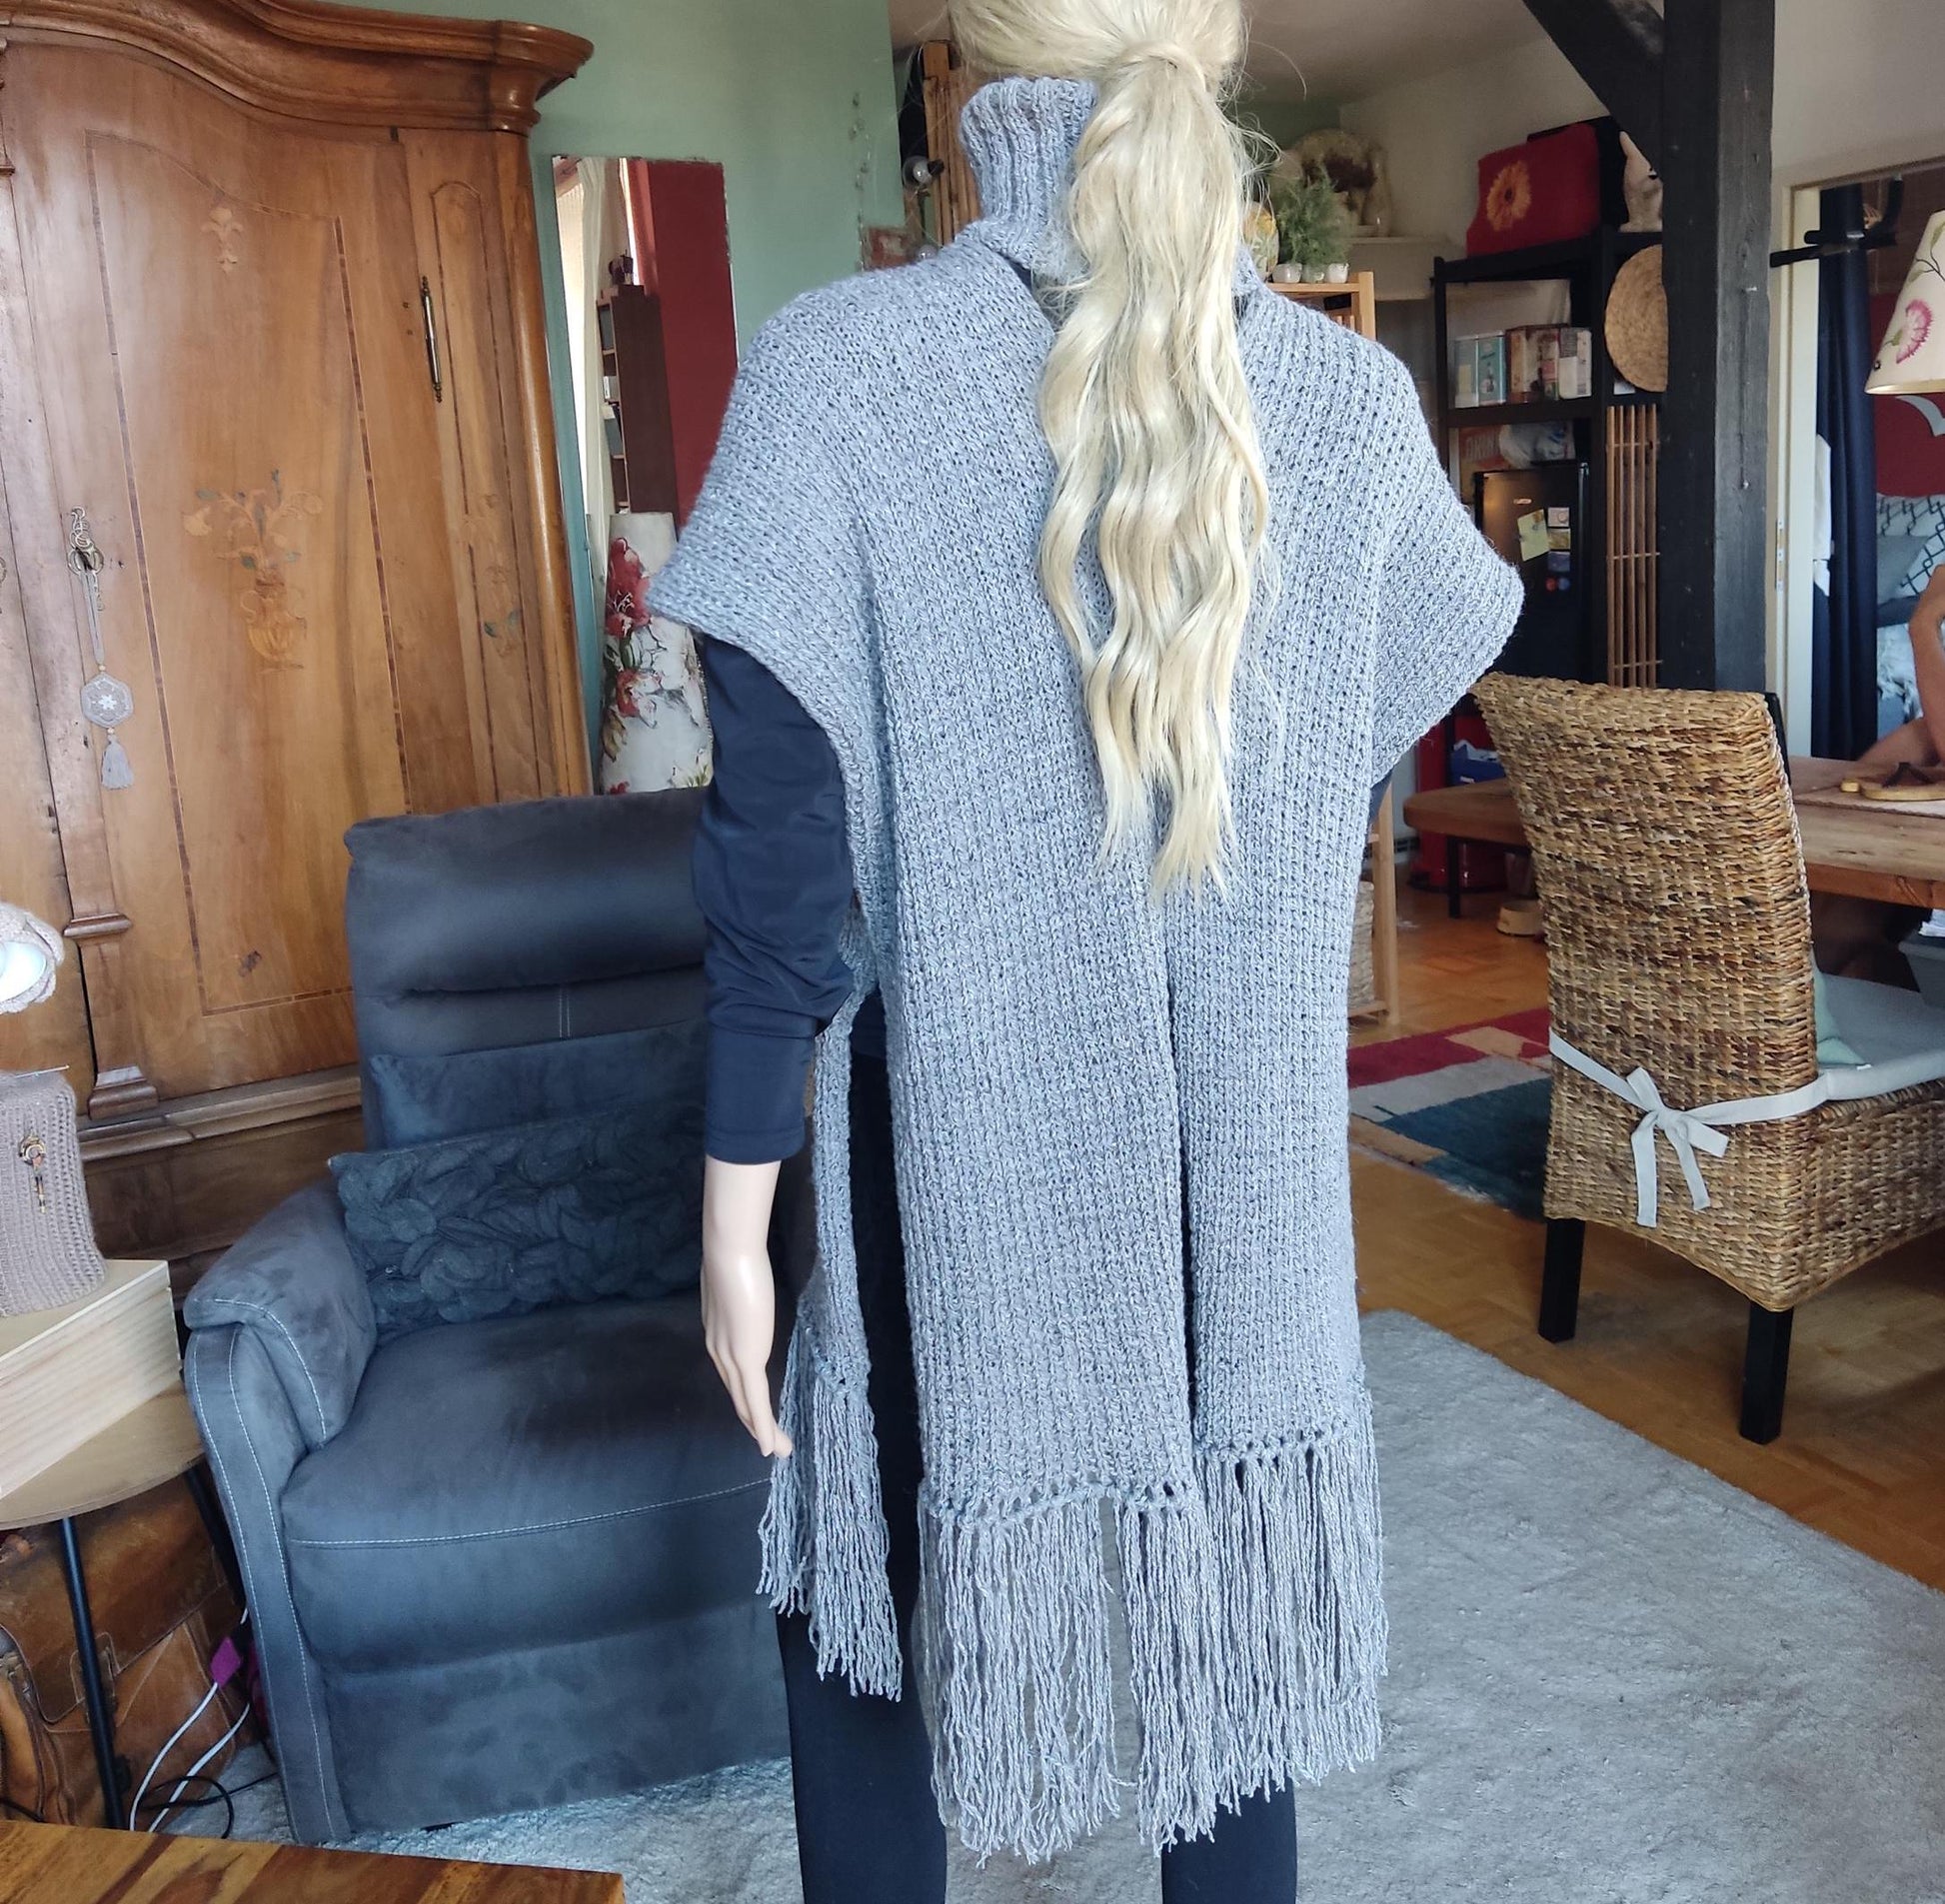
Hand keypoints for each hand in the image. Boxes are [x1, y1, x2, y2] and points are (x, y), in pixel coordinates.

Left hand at [700, 1157, 792, 1456]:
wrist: (728, 1251)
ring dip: (762, 1431)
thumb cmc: (736, 1256)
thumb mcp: (737, 1282)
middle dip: (753, 1422)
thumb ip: (740, 1295)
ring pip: (746, 1405)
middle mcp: (719, 1353)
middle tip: (768, 1444)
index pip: (731, 1375)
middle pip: (737, 1397)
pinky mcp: (747, 1358)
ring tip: (778, 1450)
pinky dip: (764, 1426)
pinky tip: (771, 1445)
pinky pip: (757, 1401)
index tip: (755, 1412)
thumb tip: (746, 1288)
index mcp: (717, 1336)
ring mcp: (731, 1358)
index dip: (744, 1396)